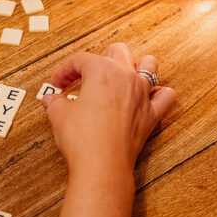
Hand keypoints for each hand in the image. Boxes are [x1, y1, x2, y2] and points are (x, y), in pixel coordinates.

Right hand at [42, 42, 174, 172]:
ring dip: (136, 65)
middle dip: (100, 58)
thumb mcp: (60, 115)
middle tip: (86, 75)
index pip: (81, 60)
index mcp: (102, 70)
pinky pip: (165, 96)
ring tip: (122, 74)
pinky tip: (149, 95)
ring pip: (148, 65)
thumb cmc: (82, 138)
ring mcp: (142, 94)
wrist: (102, 165)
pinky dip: (159, 93)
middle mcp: (126, 76)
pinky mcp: (151, 114)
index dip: (65, 70)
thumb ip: (56, 102)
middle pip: (117, 52)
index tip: (57, 83)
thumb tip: (51, 99)